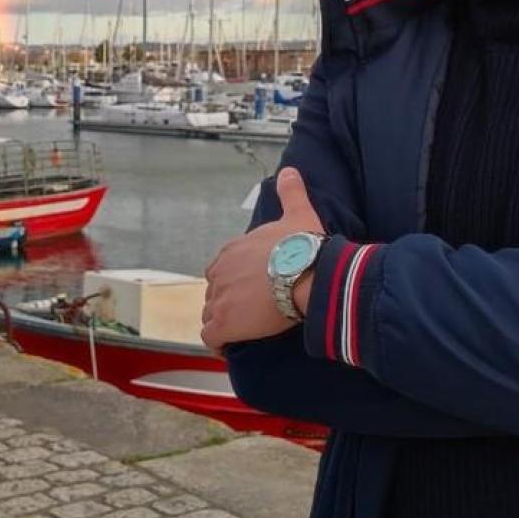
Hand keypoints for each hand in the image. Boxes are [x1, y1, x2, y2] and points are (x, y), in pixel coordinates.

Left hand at [201, 167, 325, 354]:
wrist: (307, 274)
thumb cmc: (305, 246)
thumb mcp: (298, 213)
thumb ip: (291, 192)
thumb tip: (290, 171)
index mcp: (233, 250)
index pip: (223, 268)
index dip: (235, 281)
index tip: (251, 290)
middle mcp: (220, 272)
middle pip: (215, 292)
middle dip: (228, 302)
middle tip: (250, 312)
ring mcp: (220, 298)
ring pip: (211, 314)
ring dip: (223, 323)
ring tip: (242, 330)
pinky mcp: (224, 323)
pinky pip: (210, 337)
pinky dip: (218, 343)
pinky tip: (228, 346)